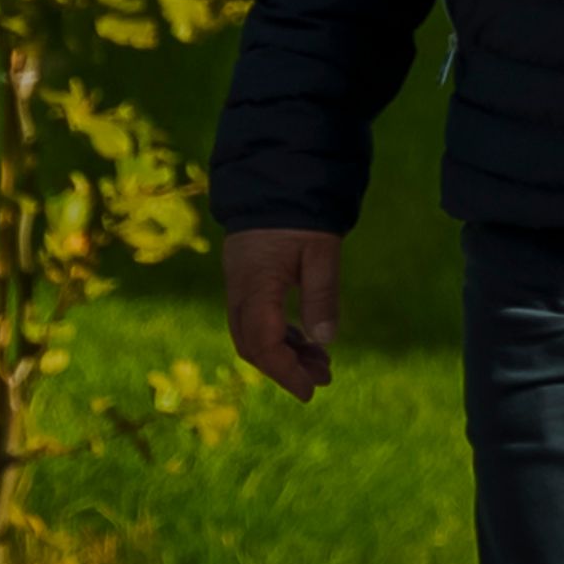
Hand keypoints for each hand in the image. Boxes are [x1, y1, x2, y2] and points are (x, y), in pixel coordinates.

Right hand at [223, 225, 341, 402]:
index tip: (311, 389)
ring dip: (284, 352)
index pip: (262, 341)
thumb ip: (322, 294)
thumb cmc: (301, 209)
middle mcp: (238, 287)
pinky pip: (255, 317)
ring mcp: (238, 282)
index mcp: (255, 283)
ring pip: (252, 332)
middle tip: (323, 378)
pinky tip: (306, 339)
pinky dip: (279, 333)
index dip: (285, 370)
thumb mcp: (321, 249)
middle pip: (252, 343)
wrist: (275, 173)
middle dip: (285, 367)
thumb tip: (325, 341)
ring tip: (322, 363)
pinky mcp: (244, 277)